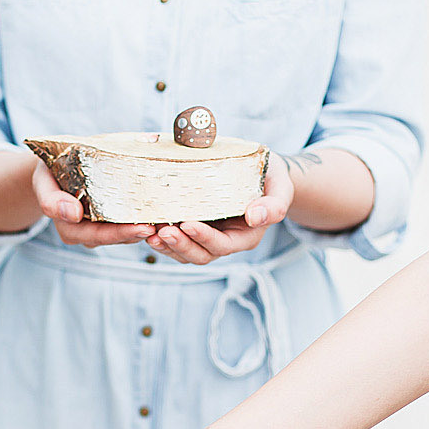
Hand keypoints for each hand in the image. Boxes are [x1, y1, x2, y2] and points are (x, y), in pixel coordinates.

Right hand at [32, 159, 155, 248]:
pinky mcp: (112, 217)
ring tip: (168, 218)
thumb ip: (52, 201)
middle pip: (118, 237)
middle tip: (163, 225)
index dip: (121, 234)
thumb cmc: (48, 174)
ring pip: (126, 232)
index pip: (98, 236)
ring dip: (146, 227)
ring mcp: (100, 226)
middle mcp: (87, 232)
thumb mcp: (43, 183)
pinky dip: (144, 216)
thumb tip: (74, 214)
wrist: (51, 168)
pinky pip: (129, 221)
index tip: (143, 228)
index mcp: (70, 228)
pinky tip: (162, 211)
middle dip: (140, 232)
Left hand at [146, 152, 293, 266]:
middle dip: (180, 245)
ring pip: (185, 252)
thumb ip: (274, 205)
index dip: (205, 238)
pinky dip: (161, 237)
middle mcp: (225, 241)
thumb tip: (255, 217)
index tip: (188, 224)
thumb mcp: (280, 187)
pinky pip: (177, 240)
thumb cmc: (271, 178)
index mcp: (246, 237)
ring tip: (149, 232)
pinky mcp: (195, 228)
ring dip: (166, 246)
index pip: (222, 244)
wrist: (262, 174)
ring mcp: (208, 237)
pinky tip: (147, 227)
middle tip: (162, 231)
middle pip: (200, 254)